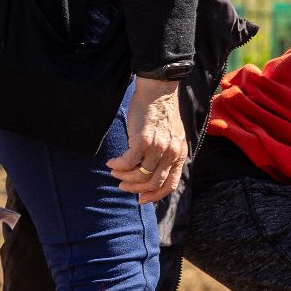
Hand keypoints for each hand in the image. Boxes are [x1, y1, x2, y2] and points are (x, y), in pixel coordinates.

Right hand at [108, 77, 185, 204]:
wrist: (159, 92)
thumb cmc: (162, 113)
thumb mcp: (173, 137)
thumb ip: (167, 153)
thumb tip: (153, 171)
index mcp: (179, 154)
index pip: (170, 184)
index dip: (155, 195)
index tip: (141, 199)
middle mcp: (171, 154)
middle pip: (153, 183)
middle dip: (135, 189)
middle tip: (122, 187)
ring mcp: (158, 148)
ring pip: (139, 175)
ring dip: (123, 177)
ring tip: (115, 172)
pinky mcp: (143, 141)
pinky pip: (128, 162)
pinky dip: (117, 165)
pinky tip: (111, 162)